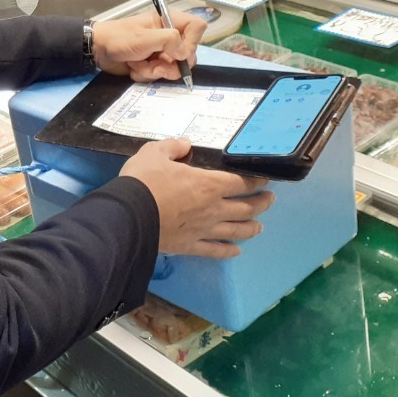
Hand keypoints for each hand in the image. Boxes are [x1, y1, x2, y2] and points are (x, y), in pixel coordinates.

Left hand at [92, 11, 206, 82]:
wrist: (98, 51)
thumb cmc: (119, 38)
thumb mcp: (144, 37)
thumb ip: (169, 41)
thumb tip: (185, 54)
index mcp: (169, 21)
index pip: (197, 27)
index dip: (192, 42)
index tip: (179, 52)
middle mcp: (170, 36)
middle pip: (188, 54)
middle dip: (169, 64)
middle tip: (154, 63)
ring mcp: (163, 52)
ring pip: (174, 69)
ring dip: (154, 70)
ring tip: (138, 64)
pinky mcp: (154, 65)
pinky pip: (161, 75)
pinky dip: (146, 74)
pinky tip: (134, 68)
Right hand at [120, 139, 272, 258]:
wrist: (128, 215)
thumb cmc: (143, 181)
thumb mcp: (154, 152)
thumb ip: (172, 146)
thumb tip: (185, 144)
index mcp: (208, 184)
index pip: (240, 182)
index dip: (256, 180)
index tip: (265, 179)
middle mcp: (212, 209)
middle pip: (245, 208)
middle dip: (261, 203)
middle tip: (269, 200)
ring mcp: (203, 230)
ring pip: (235, 231)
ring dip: (251, 228)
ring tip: (260, 227)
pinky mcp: (189, 246)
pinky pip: (214, 251)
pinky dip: (228, 251)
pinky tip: (236, 252)